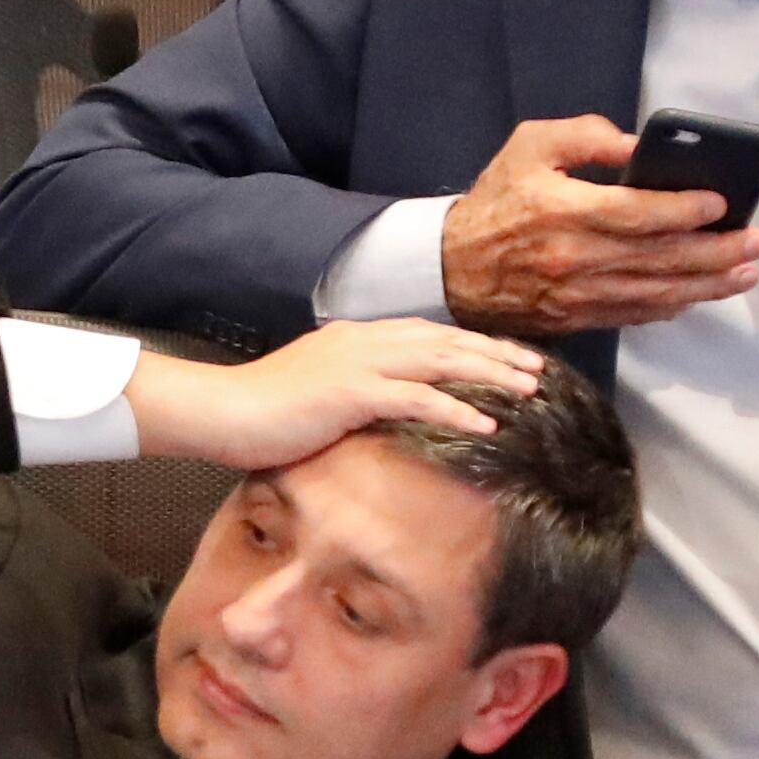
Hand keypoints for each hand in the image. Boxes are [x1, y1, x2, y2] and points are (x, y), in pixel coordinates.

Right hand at [126, 319, 547, 470]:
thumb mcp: (318, 394)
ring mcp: (357, 362)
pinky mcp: (349, 391)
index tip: (512, 360)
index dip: (476, 345)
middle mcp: (364, 340)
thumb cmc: (261, 413)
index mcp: (358, 338)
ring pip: (441, 361)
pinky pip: (416, 397)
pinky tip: (487, 423)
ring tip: (529, 391)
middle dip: (497, 354)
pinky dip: (456, 408)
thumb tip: (389, 410)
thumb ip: (357, 393)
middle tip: (540, 370)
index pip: (431, 335)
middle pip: (447, 340)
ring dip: (490, 375)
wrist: (218, 411)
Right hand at [438, 116, 758, 337]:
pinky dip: (672, 305)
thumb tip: (637, 145)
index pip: (638, 214)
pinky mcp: (577, 318)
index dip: (685, 211)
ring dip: (707, 285)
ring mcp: (578, 294)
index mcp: (564, 211)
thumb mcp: (530, 146)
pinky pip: (635, 314)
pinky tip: (699, 294)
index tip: (722, 204)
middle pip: (660, 259)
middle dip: (716, 252)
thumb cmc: (494, 201)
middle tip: (756, 243)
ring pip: (656, 293)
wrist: (450, 267)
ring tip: (744, 273)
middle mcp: (576, 258)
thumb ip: (585, 136)